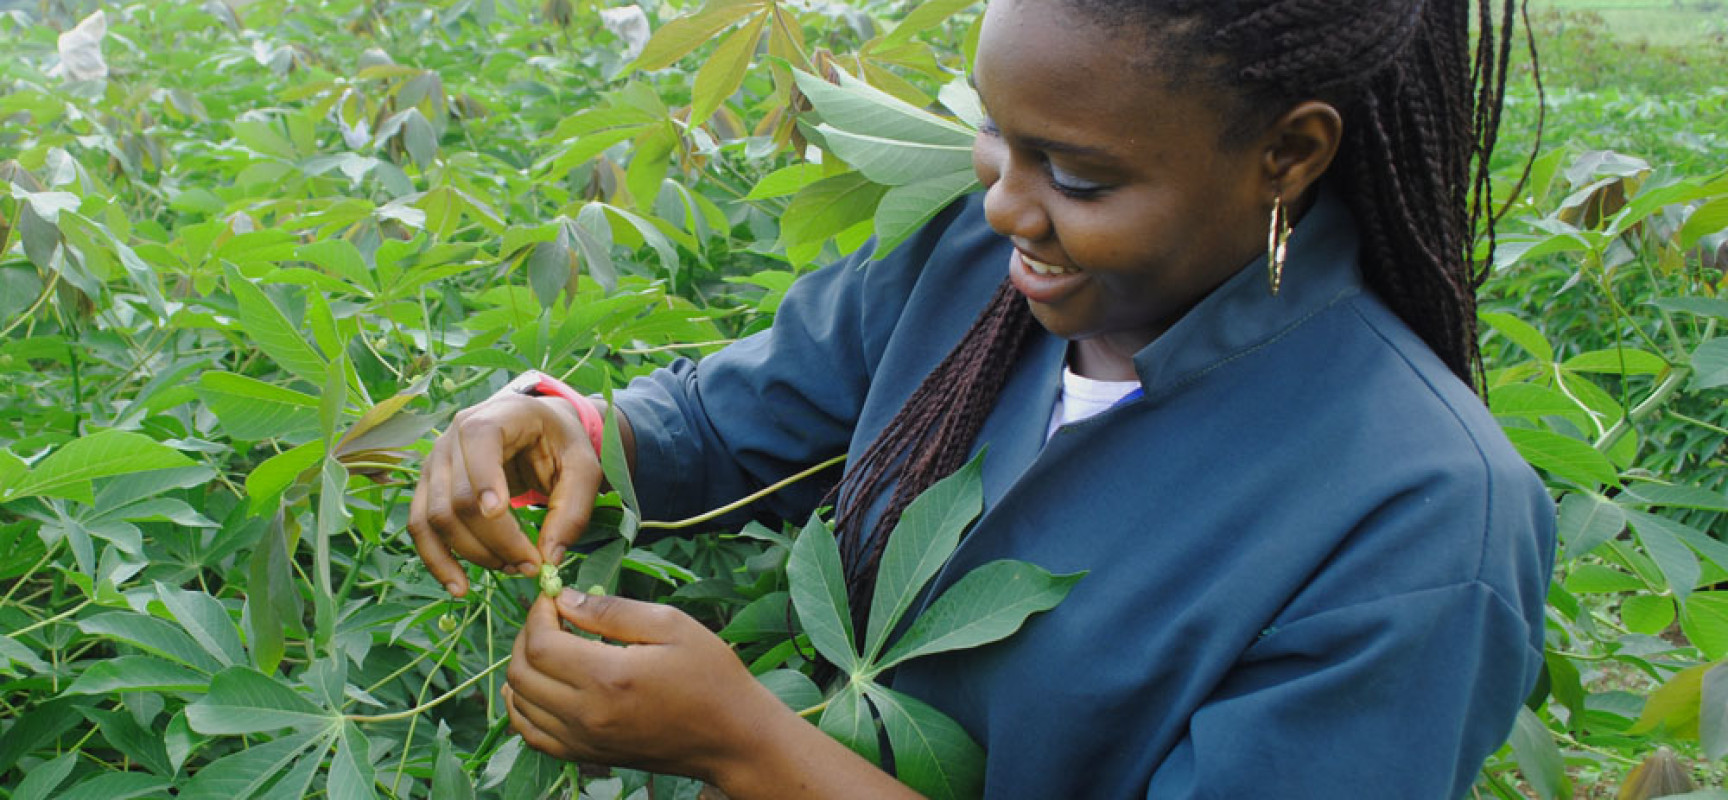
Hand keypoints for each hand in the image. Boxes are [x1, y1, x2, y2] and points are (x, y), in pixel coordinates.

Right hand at [408, 393, 601, 595]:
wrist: (536, 429)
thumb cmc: (561, 444)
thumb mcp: (583, 467)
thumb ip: (573, 510)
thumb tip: (549, 559)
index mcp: (495, 417)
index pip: (478, 443)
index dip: (485, 481)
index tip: (501, 514)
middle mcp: (453, 437)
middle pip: (459, 497)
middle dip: (495, 540)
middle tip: (530, 564)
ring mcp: (434, 464)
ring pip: (436, 518)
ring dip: (472, 554)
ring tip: (511, 569)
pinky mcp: (428, 489)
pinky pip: (420, 528)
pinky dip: (437, 560)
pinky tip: (459, 587)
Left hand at [503, 591, 780, 782]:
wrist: (732, 737)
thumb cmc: (711, 676)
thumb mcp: (671, 625)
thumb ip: (612, 611)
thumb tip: (566, 599)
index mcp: (608, 678)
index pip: (540, 644)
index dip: (539, 614)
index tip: (554, 596)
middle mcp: (588, 715)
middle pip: (521, 674)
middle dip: (527, 636)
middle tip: (552, 617)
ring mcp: (584, 741)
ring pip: (519, 706)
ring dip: (522, 670)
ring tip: (549, 646)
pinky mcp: (587, 755)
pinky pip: (532, 735)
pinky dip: (524, 708)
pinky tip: (540, 687)